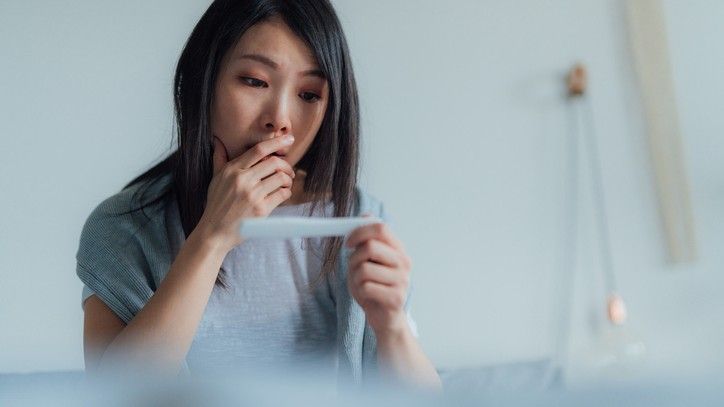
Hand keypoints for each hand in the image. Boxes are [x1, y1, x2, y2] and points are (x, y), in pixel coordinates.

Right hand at [195, 135, 296, 253]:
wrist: (215, 232)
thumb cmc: (216, 204)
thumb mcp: (215, 179)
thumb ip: (219, 159)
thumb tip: (217, 140)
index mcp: (232, 170)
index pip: (259, 150)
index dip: (277, 142)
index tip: (289, 139)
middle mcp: (243, 180)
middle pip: (274, 163)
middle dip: (286, 165)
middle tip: (289, 170)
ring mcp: (252, 195)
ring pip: (281, 178)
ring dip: (288, 179)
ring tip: (286, 183)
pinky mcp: (261, 209)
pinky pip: (282, 194)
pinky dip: (286, 192)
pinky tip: (282, 193)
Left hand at [345, 214, 412, 336]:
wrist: (384, 317)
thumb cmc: (373, 286)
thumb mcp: (368, 260)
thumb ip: (367, 240)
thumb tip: (364, 215)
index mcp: (398, 249)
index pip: (381, 227)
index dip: (359, 231)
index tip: (348, 242)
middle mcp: (404, 262)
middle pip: (370, 246)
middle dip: (354, 257)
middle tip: (353, 267)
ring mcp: (402, 280)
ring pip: (364, 269)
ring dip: (355, 277)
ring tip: (361, 284)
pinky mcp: (396, 297)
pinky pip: (366, 287)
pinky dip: (359, 291)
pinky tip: (367, 295)